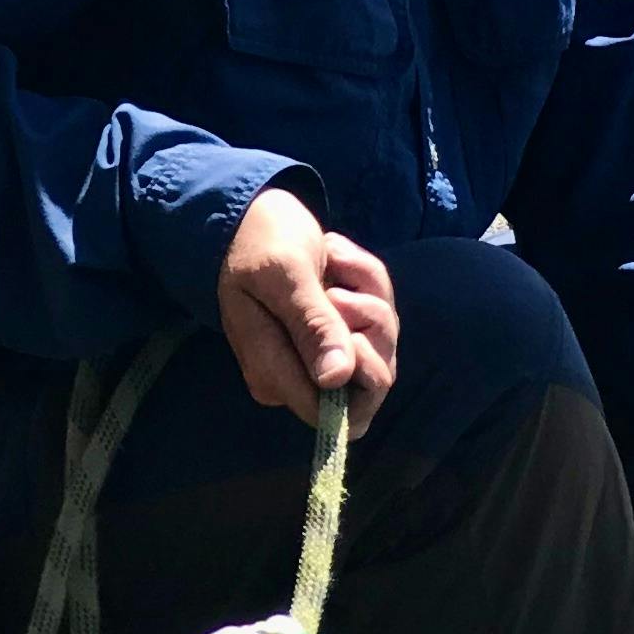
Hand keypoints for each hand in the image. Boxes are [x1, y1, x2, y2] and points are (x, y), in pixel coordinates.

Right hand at [218, 186, 395, 435]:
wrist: (250, 219)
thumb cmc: (260, 243)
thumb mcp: (284, 275)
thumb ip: (310, 325)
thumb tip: (335, 379)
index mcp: (274, 374)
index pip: (343, 415)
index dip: (364, 368)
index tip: (343, 313)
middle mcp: (301, 376)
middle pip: (375, 379)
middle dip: (371, 322)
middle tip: (336, 284)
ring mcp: (322, 357)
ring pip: (383, 344)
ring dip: (369, 292)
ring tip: (331, 262)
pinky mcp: (338, 336)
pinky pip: (380, 319)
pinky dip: (369, 283)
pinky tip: (337, 260)